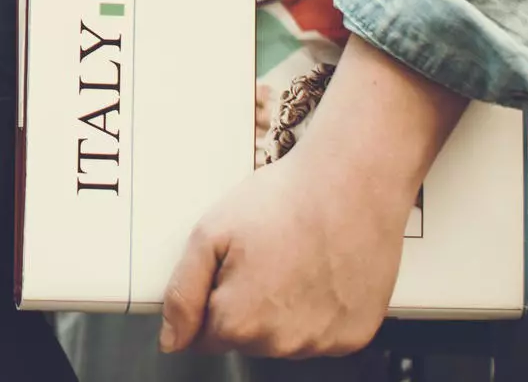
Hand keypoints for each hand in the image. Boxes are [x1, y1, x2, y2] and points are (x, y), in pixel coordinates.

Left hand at [159, 39, 468, 357]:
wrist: (352, 183)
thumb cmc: (282, 201)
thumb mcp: (209, 235)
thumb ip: (183, 294)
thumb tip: (171, 341)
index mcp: (238, 323)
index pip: (204, 338)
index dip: (211, 298)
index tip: (229, 266)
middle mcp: (282, 345)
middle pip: (245, 340)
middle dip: (244, 304)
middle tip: (263, 255)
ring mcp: (323, 343)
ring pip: (283, 339)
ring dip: (281, 311)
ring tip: (294, 259)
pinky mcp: (355, 336)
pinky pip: (321, 335)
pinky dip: (318, 312)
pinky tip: (320, 272)